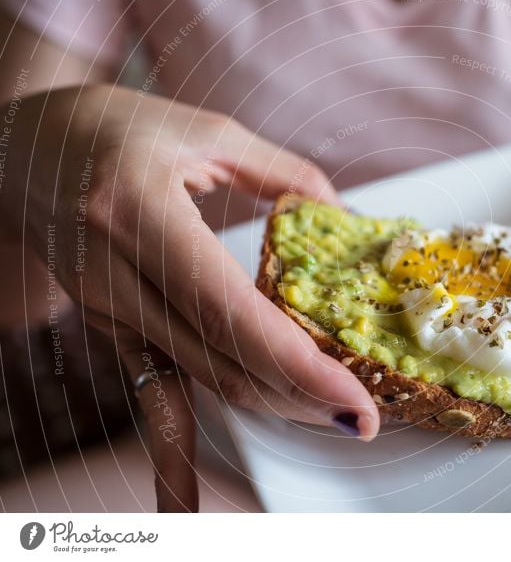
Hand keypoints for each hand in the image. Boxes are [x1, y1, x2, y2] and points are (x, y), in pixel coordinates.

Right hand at [0, 85, 379, 510]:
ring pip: (199, 379)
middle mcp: (111, 271)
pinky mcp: (107, 326)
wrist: (22, 149)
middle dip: (300, 397)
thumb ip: (287, 174)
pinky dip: (182, 442)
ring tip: (331, 411)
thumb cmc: (112, 128)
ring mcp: (103, 308)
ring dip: (271, 403)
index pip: (229, 309)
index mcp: (137, 209)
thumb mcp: (209, 129)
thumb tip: (346, 219)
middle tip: (363, 414)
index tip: (353, 398)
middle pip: (220, 359)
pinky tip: (185, 496)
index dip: (297, 363)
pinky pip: (156, 387)